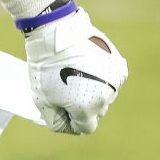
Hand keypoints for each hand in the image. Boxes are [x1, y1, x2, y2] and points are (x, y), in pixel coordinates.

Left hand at [25, 8, 127, 134]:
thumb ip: (55, 118)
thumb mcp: (41, 98)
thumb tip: (66, 125)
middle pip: (96, 112)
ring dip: (92, 90)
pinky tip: (85, 66)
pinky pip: (110, 80)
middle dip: (81, 105)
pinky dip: (100, 77)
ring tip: (74, 73)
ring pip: (104, 95)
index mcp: (87, 108)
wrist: (55, 33)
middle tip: (64, 88)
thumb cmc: (45, 66)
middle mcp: (106, 97)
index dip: (71, 121)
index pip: (85, 127)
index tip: (61, 108)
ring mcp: (115, 81)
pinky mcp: (118, 66)